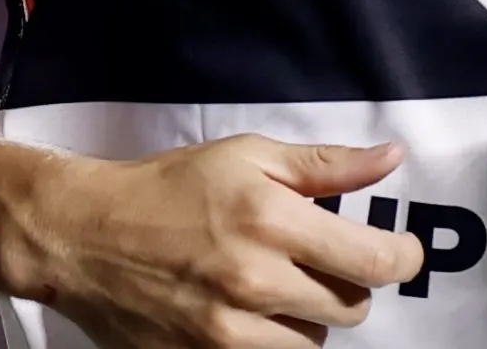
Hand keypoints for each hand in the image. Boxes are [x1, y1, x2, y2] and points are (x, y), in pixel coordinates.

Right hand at [6, 134, 424, 348]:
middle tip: (316, 260)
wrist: (83, 236)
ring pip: (314, 343)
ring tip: (274, 286)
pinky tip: (247, 313)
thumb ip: (327, 166)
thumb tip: (392, 158)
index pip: (376, 262)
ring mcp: (227, 332)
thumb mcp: (248, 156)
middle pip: (352, 308)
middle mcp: (255, 281)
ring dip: (308, 318)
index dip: (402, 259)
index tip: (400, 252)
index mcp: (273, 220)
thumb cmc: (168, 188)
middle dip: (346, 283)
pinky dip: (271, 341)